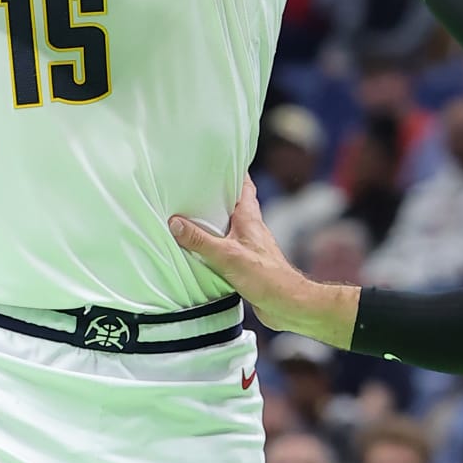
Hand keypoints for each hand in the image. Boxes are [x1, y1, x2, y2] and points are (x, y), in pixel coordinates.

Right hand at [169, 177, 338, 339]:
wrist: (287, 304)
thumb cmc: (266, 277)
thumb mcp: (227, 256)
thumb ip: (200, 240)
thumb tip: (175, 223)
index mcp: (249, 218)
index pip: (244, 185)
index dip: (233, 170)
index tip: (217, 158)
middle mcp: (250, 228)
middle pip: (234, 204)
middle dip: (217, 194)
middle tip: (195, 186)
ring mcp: (249, 246)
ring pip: (229, 226)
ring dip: (214, 220)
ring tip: (191, 215)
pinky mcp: (246, 264)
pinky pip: (227, 247)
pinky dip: (214, 244)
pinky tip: (200, 250)